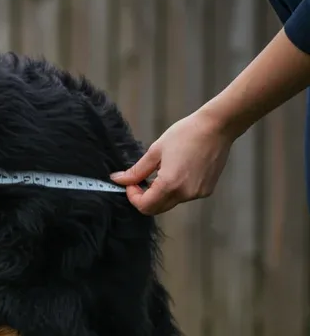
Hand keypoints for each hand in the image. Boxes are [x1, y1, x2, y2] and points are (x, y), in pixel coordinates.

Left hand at [111, 110, 235, 215]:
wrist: (217, 127)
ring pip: (170, 203)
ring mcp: (198, 193)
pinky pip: (184, 196)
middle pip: (157, 209)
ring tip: (161, 171)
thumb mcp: (155, 151)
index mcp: (170, 184)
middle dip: (144, 198)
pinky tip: (177, 171)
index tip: (131, 183)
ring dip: (160, 194)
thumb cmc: (185, 134)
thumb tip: (118, 180)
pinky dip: (175, 190)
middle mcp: (185, 194)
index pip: (145, 206)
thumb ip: (136, 171)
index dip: (133, 197)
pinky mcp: (207, 190)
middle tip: (141, 180)